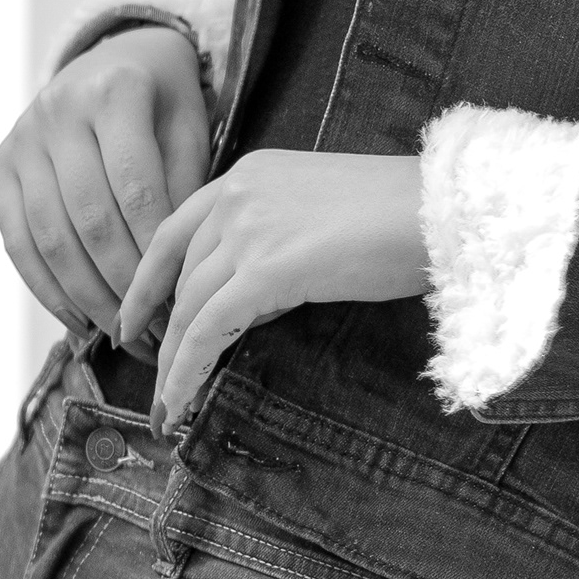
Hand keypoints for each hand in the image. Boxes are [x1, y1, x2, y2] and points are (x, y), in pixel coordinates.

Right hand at [0, 25, 209, 332]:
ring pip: (51, 237)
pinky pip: (18, 240)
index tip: (180, 296)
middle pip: (89, 218)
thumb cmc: (164, 101)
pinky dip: (47, 288)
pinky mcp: (1, 166)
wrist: (113, 56)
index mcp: (114, 92)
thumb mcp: (189, 125)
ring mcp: (22, 139)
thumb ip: (185, 185)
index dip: (154, 249)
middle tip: (157, 328)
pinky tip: (81, 320)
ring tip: (125, 334)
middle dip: (124, 284)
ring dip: (88, 296)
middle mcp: (57, 112)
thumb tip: (176, 269)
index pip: (134, 187)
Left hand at [116, 149, 427, 427]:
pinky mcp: (266, 269)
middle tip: (151, 374)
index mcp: (250, 174)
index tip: (134, 316)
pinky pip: (209, 329)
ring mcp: (249, 229)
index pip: (176, 229)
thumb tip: (249, 299)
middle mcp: (238, 195)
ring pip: (189, 305)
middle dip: (160, 329)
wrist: (445, 209)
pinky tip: (180, 401)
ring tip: (166, 403)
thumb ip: (276, 243)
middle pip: (179, 272)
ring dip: (172, 360)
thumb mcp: (323, 215)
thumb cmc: (404, 215)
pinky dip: (188, 370)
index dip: (148, 279)